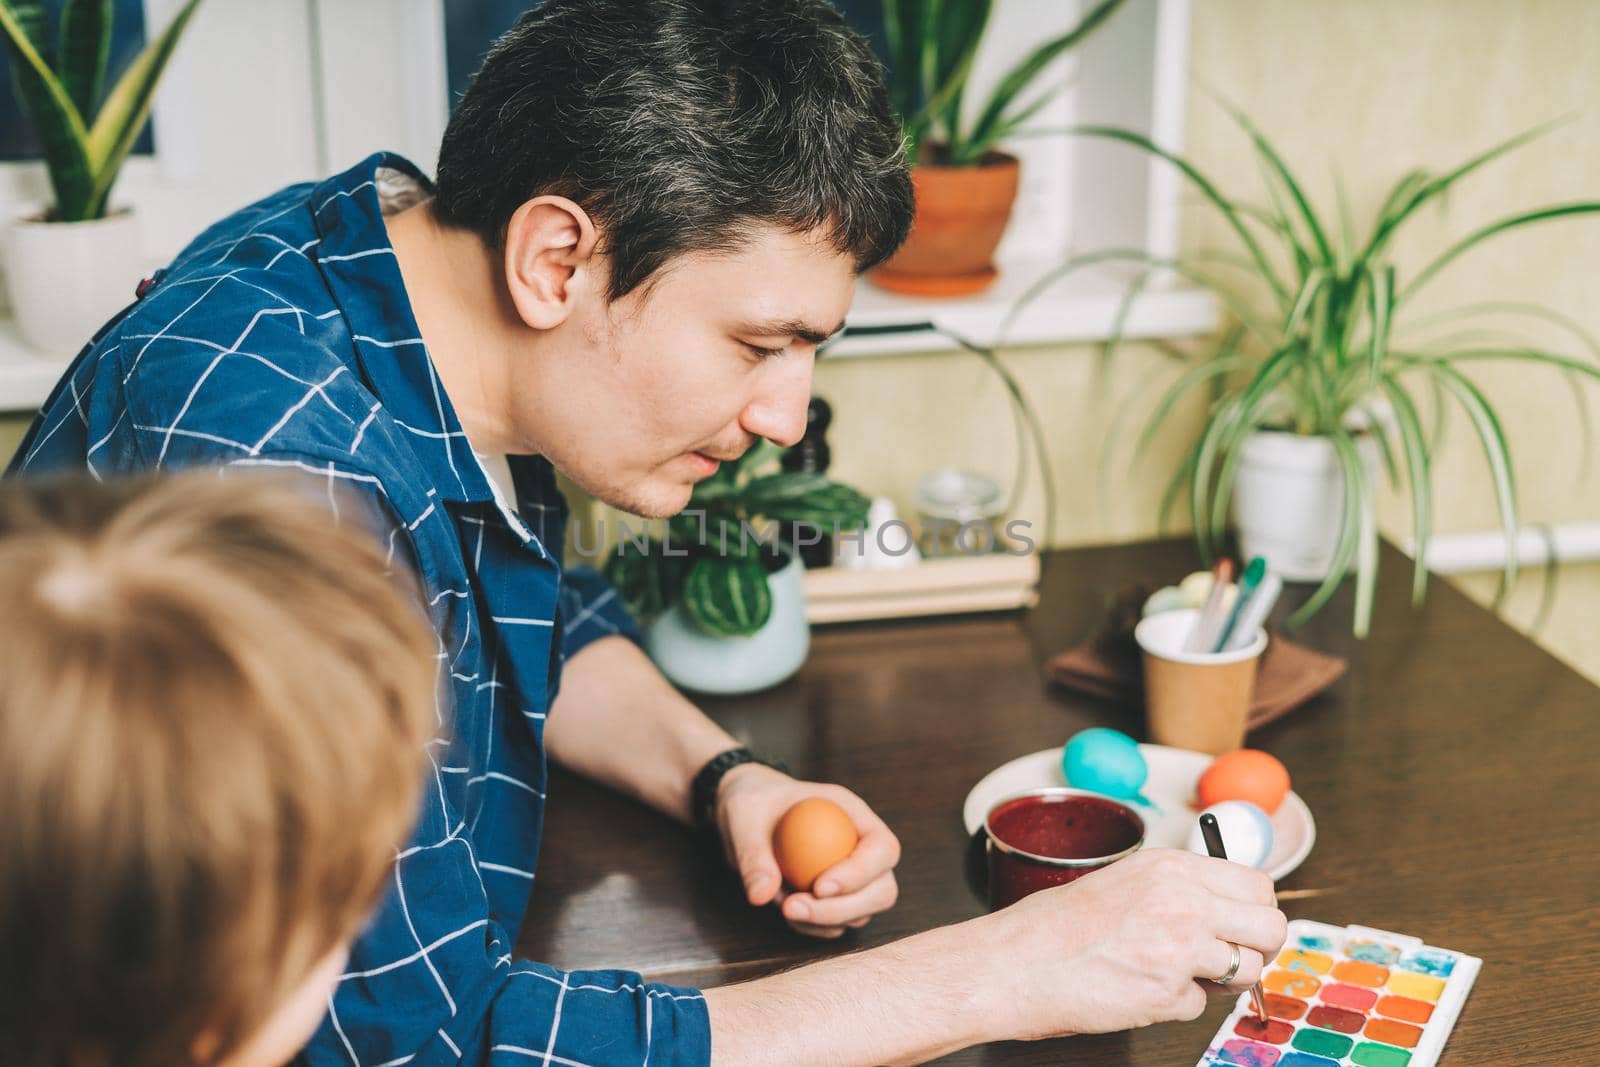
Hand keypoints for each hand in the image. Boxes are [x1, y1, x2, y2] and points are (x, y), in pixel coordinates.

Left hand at [714, 764, 900, 938]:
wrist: (747, 812)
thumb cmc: (751, 802)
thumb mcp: (743, 816)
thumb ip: (752, 854)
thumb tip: (761, 897)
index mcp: (853, 814)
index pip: (883, 848)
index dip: (861, 872)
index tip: (819, 887)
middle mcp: (861, 845)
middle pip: (882, 890)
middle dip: (843, 909)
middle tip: (794, 908)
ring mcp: (852, 874)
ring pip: (862, 913)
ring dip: (825, 921)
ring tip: (784, 906)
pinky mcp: (834, 897)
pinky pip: (836, 923)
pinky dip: (812, 927)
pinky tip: (784, 910)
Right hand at [974, 849, 1286, 1040]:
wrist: (1015, 963)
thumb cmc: (1057, 926)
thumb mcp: (1124, 882)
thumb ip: (1176, 890)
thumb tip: (1226, 912)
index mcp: (1171, 867)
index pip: (1257, 884)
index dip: (1254, 911)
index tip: (1241, 926)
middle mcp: (1183, 901)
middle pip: (1271, 926)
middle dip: (1258, 949)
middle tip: (1231, 960)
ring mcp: (1179, 949)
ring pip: (1248, 970)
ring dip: (1221, 981)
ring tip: (1176, 975)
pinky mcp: (1168, 994)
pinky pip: (1200, 1006)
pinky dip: (1175, 1005)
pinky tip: (1138, 990)